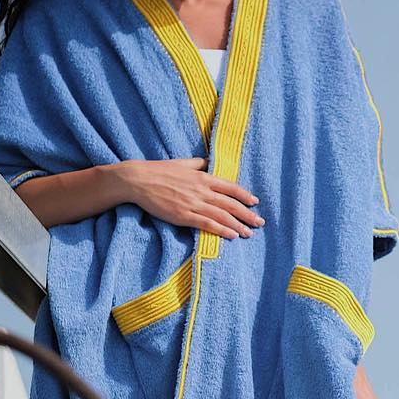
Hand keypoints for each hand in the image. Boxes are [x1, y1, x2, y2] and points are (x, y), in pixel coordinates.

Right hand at [120, 158, 263, 239]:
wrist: (137, 180)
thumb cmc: (159, 170)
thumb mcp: (182, 163)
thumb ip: (199, 164)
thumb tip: (209, 162)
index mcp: (203, 177)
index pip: (230, 187)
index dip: (245, 196)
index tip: (255, 202)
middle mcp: (202, 190)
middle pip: (231, 204)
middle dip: (248, 214)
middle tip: (260, 222)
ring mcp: (193, 204)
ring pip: (222, 216)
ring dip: (238, 225)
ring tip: (249, 233)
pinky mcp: (183, 216)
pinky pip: (207, 224)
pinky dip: (222, 230)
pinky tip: (232, 236)